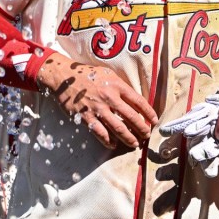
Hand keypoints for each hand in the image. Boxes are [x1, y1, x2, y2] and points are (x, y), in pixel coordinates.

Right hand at [37, 54, 158, 149]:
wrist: (64, 77)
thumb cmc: (87, 74)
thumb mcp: (108, 74)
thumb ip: (120, 86)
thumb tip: (134, 100)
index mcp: (117, 85)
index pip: (138, 101)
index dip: (149, 113)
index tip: (154, 120)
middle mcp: (109, 97)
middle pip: (131, 117)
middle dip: (142, 128)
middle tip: (146, 135)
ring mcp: (97, 108)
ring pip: (118, 128)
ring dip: (128, 138)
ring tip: (134, 144)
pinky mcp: (86, 116)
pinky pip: (100, 132)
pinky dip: (108, 141)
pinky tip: (113, 144)